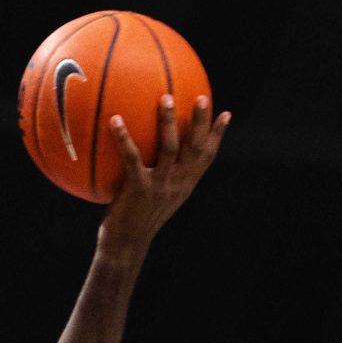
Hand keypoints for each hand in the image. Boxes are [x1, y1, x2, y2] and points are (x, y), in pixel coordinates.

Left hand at [100, 95, 229, 251]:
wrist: (125, 245)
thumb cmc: (135, 219)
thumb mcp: (154, 198)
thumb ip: (160, 176)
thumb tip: (151, 152)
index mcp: (184, 185)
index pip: (206, 157)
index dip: (217, 135)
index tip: (226, 113)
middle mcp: (178, 184)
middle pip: (194, 148)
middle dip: (201, 122)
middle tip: (202, 97)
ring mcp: (160, 187)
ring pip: (170, 148)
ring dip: (168, 122)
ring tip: (166, 98)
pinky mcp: (139, 189)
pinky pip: (132, 158)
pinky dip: (124, 138)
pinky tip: (115, 120)